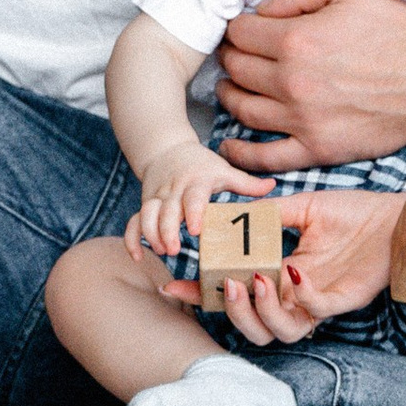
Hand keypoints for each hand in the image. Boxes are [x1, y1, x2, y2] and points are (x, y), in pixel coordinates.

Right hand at [125, 145, 260, 265]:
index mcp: (196, 182)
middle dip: (167, 230)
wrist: (167, 149)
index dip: (193, 212)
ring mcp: (157, 198)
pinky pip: (133, 222)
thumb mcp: (224, 170)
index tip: (196, 229)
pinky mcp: (146, 205)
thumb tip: (273, 185)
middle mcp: (174, 190)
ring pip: (147, 215)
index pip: (194, 196)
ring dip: (151, 234)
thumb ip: (246, 183)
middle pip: (166, 210)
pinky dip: (132, 239)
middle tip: (174, 250)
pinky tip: (137, 256)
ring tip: (161, 251)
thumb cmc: (202, 165)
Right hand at [198, 188, 400, 347]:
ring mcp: (321, 302)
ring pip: (283, 333)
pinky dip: (302, 297)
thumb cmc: (353, 213)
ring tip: (257, 280)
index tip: (174, 287)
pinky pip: (318, 312)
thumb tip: (226, 214)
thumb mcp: (301, 208)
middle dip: (234, 312)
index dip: (205, 297)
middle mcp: (297, 296)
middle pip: (256, 328)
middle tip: (229, 284)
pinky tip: (295, 272)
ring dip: (263, 312)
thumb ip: (266, 215)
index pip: (236, 295)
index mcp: (281, 277)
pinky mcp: (345, 299)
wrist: (396, 215)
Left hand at [214, 0, 405, 171]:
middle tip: (239, 55)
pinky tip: (231, 144)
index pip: (240, 33)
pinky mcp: (317, 149)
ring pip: (242, 109)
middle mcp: (292, 82)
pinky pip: (265, 157)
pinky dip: (241, 152)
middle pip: (236, 69)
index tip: (245, 30)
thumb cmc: (398, 34)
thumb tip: (261, 9)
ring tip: (233, 87)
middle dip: (232, 58)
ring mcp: (302, 120)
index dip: (238, 28)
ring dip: (230, 95)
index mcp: (297, 40)